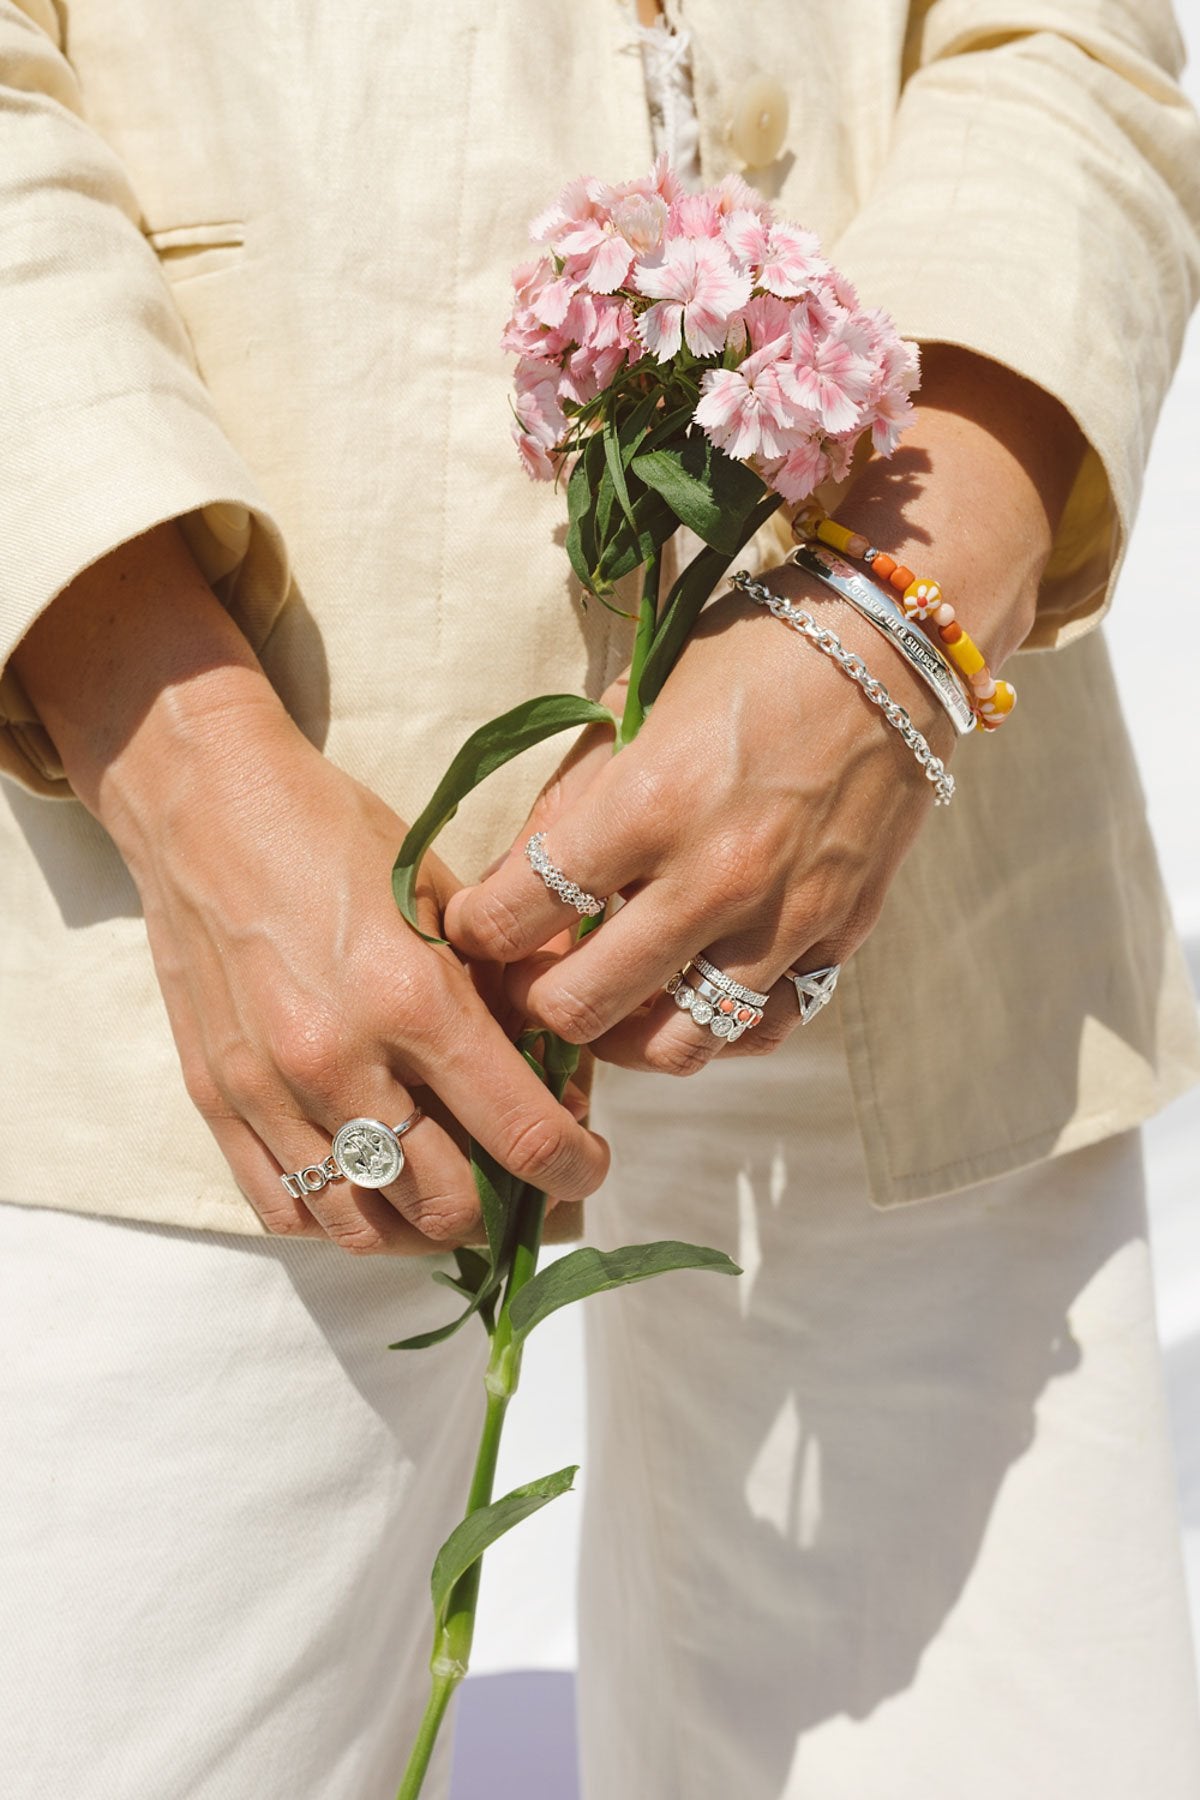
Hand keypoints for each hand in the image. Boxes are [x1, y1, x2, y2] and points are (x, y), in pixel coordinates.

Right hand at [12, 523, 609, 1252]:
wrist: (206, 808)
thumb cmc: (337, 838)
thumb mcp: (444, 897)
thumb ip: (504, 992)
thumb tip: (563, 1074)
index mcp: (414, 999)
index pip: (521, 1135)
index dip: (574, 1169)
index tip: (587, 1165)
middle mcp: (340, 1062)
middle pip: (447, 1204)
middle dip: (504, 1206)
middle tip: (521, 1179)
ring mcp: (270, 1092)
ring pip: (366, 1228)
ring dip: (424, 1228)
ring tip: (450, 1196)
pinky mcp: (218, 1102)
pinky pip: (287, 1211)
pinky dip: (341, 1219)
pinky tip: (372, 1189)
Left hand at [446, 569, 956, 1072]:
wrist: (893, 649)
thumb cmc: (750, 660)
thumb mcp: (637, 706)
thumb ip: (567, 804)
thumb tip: (506, 887)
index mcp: (648, 803)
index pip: (521, 910)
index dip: (475, 930)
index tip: (474, 925)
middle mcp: (715, 877)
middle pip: (582, 1006)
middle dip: (532, 1001)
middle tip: (527, 978)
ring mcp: (783, 919)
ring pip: (675, 1045)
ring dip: (621, 1037)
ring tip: (605, 1004)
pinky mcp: (837, 937)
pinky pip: (762, 1030)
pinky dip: (713, 1032)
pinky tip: (687, 999)